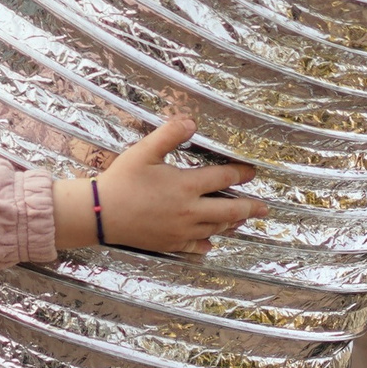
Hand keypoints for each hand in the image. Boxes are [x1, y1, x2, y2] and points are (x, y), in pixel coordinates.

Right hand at [54, 117, 264, 254]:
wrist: (101, 213)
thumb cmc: (122, 180)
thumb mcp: (144, 151)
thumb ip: (169, 134)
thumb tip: (191, 121)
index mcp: (186, 186)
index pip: (223, 179)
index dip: (241, 174)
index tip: (251, 172)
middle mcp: (189, 211)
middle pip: (229, 210)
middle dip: (250, 208)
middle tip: (264, 208)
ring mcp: (181, 230)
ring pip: (216, 229)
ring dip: (232, 224)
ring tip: (242, 221)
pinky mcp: (171, 243)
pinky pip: (195, 246)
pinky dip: (206, 243)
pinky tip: (210, 243)